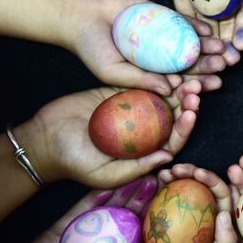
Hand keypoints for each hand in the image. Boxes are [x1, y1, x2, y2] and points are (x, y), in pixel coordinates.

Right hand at [0, 176, 158, 242]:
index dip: (154, 228)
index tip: (169, 210)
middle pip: (127, 223)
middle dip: (142, 204)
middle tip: (158, 184)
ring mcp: (82, 239)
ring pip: (107, 212)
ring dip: (123, 195)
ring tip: (141, 178)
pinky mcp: (62, 231)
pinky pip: (80, 212)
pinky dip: (94, 199)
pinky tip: (109, 186)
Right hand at [25, 80, 202, 187]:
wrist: (46, 140)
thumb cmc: (76, 163)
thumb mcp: (106, 174)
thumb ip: (136, 167)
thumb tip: (168, 156)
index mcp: (147, 150)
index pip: (173, 138)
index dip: (185, 127)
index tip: (191, 113)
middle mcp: (145, 130)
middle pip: (172, 115)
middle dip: (187, 103)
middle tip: (195, 89)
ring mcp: (134, 110)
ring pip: (161, 97)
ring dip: (177, 87)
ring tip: (188, 77)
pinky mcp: (120, 92)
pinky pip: (141, 82)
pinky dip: (154, 76)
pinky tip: (166, 68)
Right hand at [62, 0, 226, 94]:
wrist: (78, 14)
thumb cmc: (91, 49)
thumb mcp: (112, 71)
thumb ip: (139, 80)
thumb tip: (169, 91)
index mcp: (151, 76)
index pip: (178, 83)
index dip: (196, 85)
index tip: (212, 87)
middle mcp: (160, 58)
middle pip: (189, 64)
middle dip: (208, 66)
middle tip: (224, 66)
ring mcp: (162, 37)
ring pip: (189, 44)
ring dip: (208, 47)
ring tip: (223, 49)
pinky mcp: (161, 17)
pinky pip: (182, 22)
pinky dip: (195, 26)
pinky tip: (208, 31)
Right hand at [138, 165, 236, 242]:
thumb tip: (226, 212)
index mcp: (222, 228)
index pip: (223, 197)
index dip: (214, 180)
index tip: (199, 173)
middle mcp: (205, 221)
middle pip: (203, 188)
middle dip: (194, 172)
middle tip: (181, 168)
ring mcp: (184, 220)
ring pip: (184, 190)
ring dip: (178, 176)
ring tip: (167, 171)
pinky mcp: (163, 222)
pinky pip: (164, 199)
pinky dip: (161, 187)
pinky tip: (157, 179)